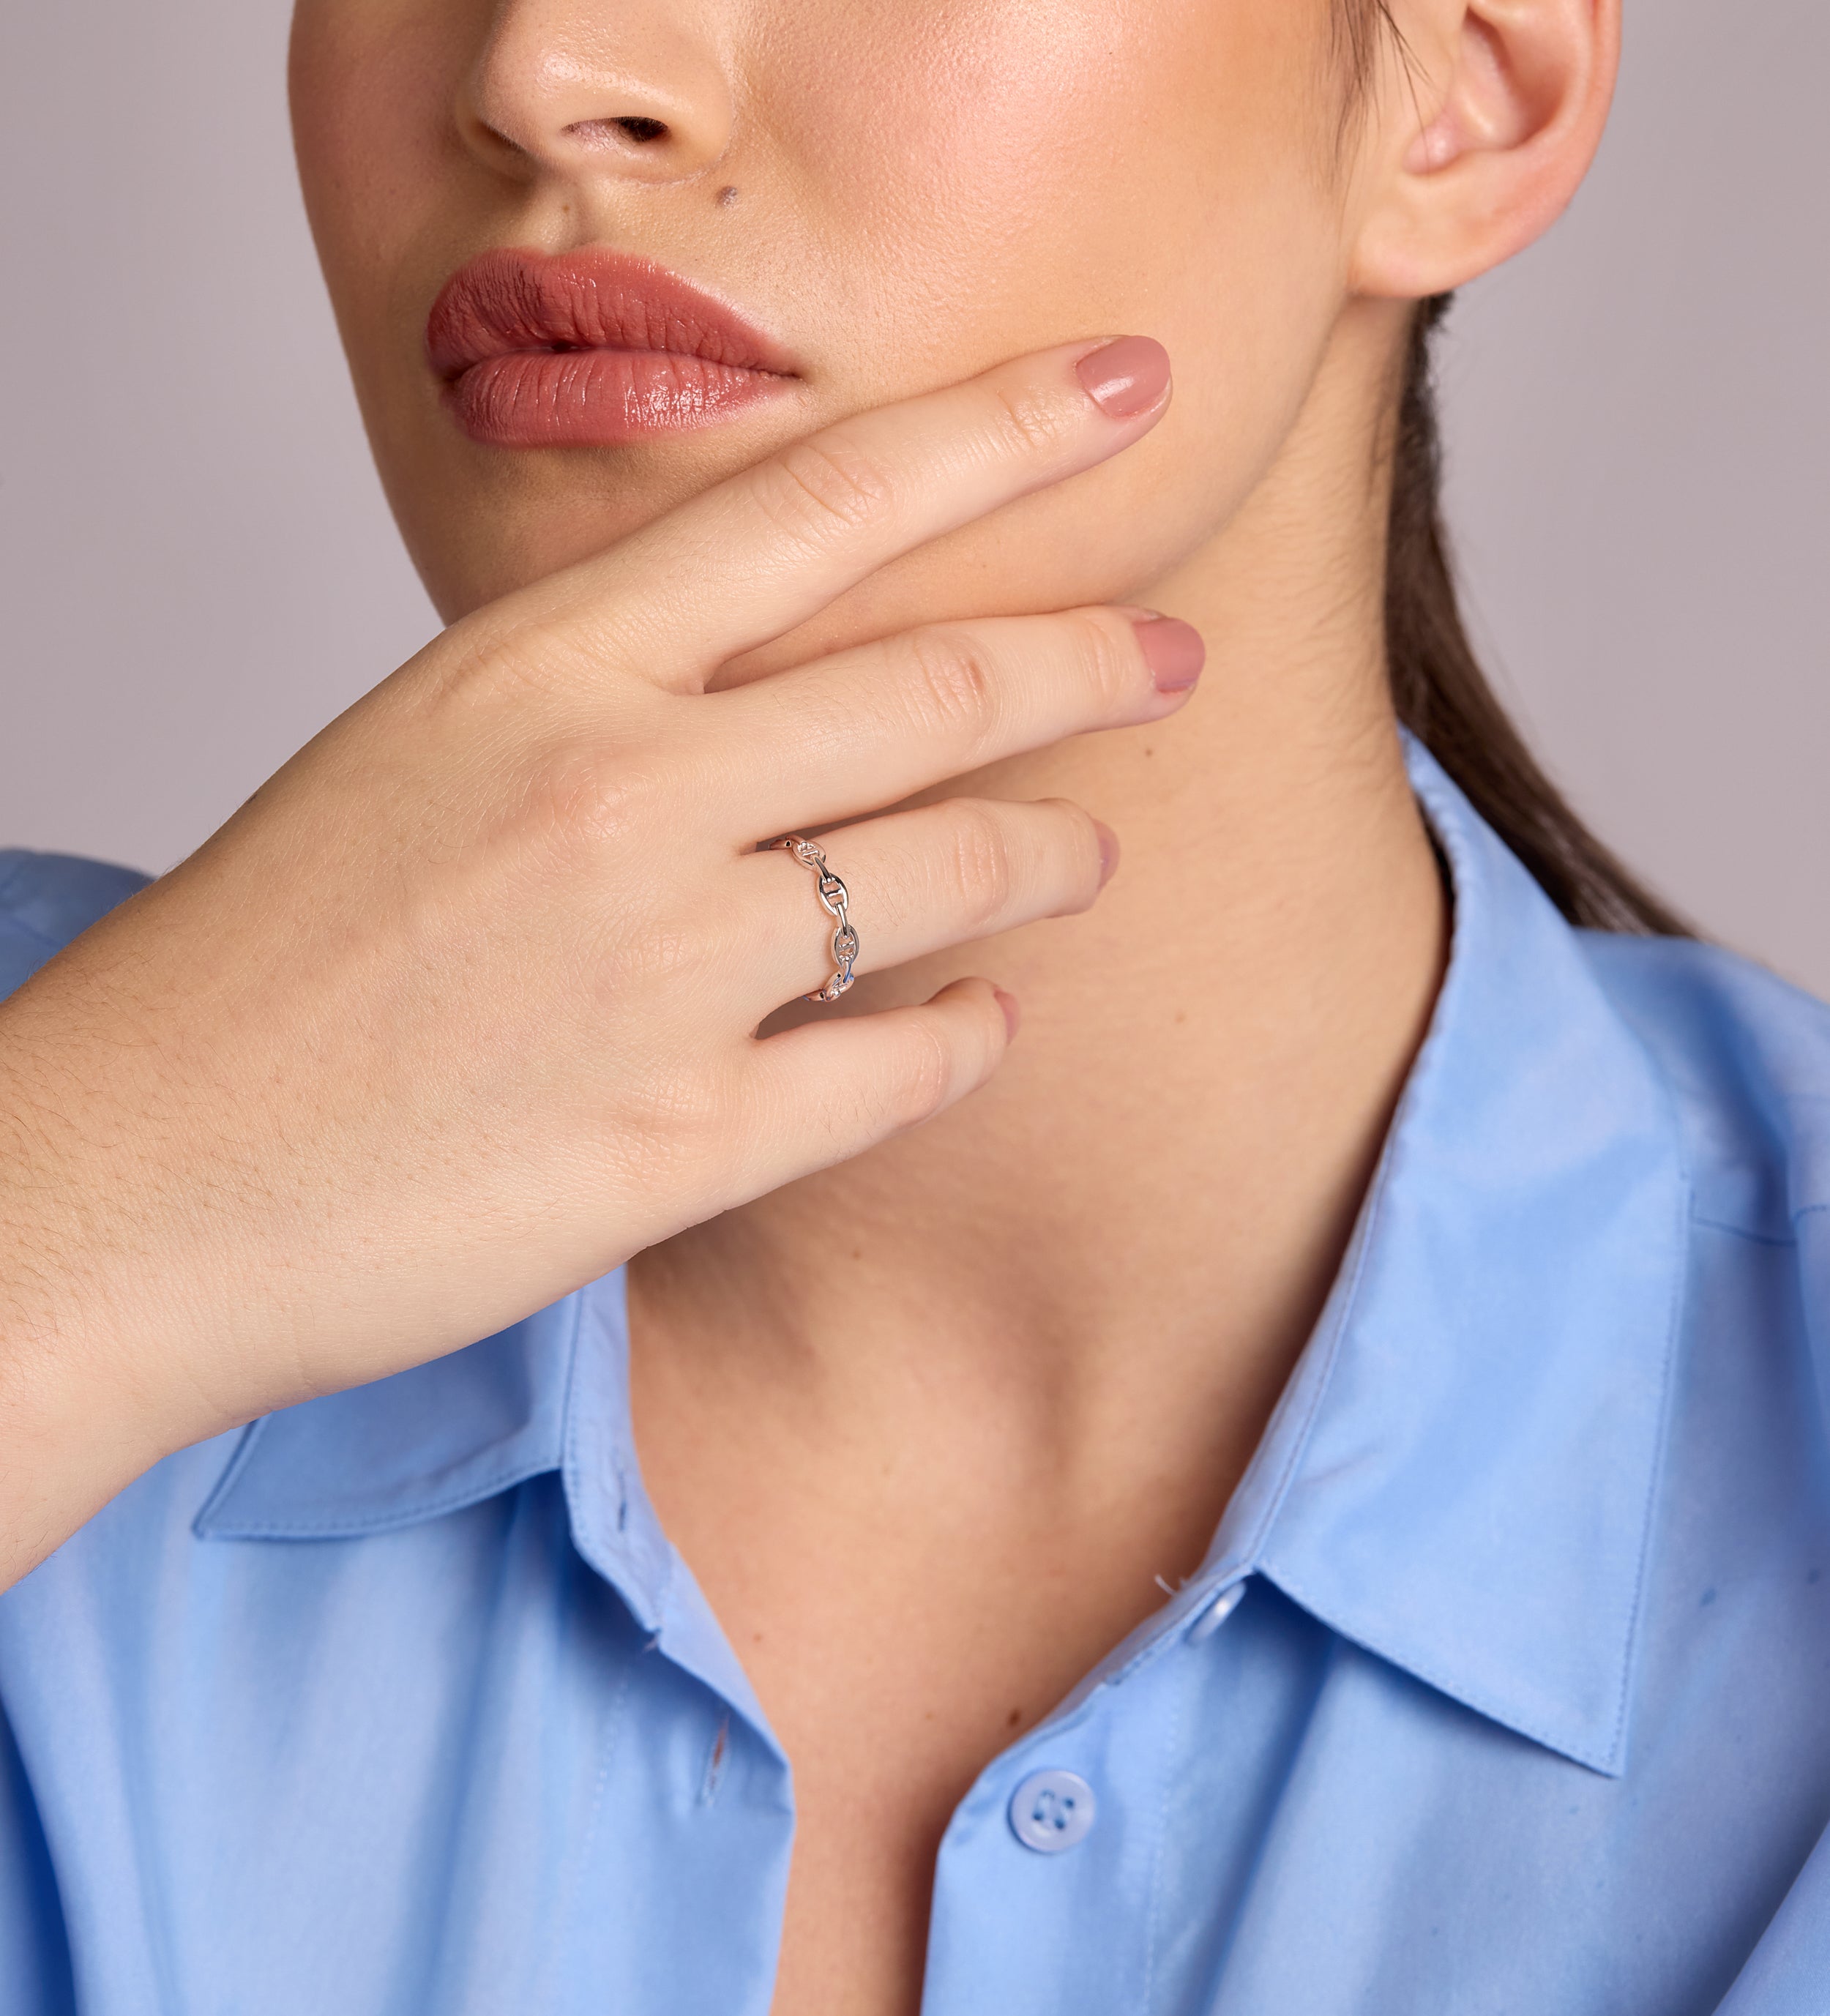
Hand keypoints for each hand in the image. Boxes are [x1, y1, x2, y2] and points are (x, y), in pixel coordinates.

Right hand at [0, 337, 1198, 1582]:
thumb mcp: (421, 757)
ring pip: (950, 876)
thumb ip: (603, 707)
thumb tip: (775, 706)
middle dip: (1088, 660)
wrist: (129, 1174)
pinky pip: (906, 1068)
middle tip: (1170, 655)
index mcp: (539, 669)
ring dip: (1049, 856)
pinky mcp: (679, 1144)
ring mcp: (660, 972)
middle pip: (935, 689)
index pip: (819, 500)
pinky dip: (968, 1037)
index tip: (1124, 385)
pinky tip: (979, 1022)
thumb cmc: (263, 964)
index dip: (1000, 430)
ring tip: (1088, 854)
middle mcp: (619, 795)